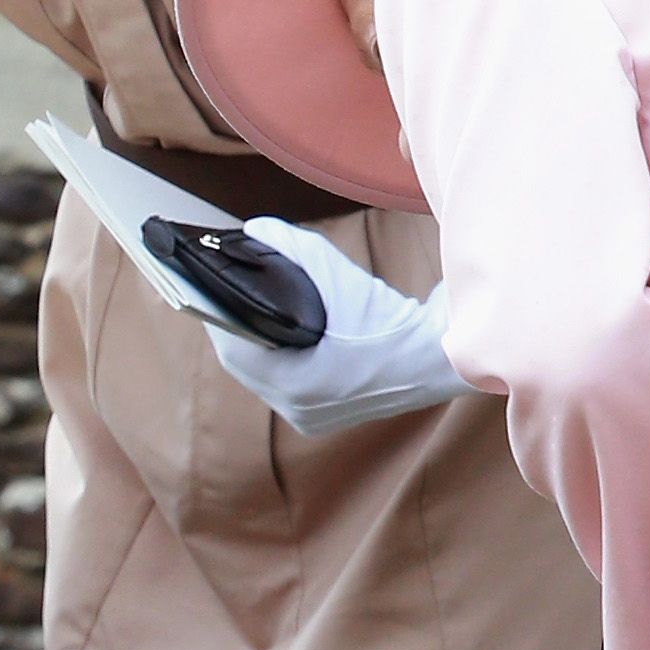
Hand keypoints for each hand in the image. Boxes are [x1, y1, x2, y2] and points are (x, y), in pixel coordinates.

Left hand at [202, 219, 470, 437]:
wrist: (444, 354)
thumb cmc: (391, 318)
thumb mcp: (336, 273)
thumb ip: (288, 247)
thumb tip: (253, 232)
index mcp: (296, 386)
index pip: (233, 347)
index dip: (215, 312)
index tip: (204, 284)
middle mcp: (299, 409)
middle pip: (247, 362)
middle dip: (234, 324)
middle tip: (222, 289)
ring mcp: (314, 416)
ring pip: (266, 373)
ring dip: (256, 340)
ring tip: (246, 304)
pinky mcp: (329, 413)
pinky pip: (288, 380)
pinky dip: (280, 353)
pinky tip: (280, 328)